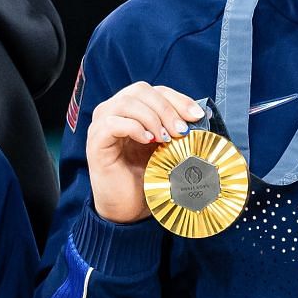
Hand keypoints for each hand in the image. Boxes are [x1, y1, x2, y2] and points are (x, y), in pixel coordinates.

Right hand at [84, 83, 205, 223]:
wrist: (129, 207)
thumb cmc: (146, 177)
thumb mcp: (167, 147)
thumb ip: (176, 129)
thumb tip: (201, 116)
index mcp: (131, 109)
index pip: (154, 91)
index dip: (177, 99)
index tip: (196, 116)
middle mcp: (113, 111)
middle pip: (139, 90)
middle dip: (166, 108)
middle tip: (181, 131)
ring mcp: (101, 125)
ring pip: (125, 103)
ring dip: (152, 118)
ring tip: (164, 139)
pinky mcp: (96, 142)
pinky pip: (112, 123)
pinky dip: (133, 128)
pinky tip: (147, 141)